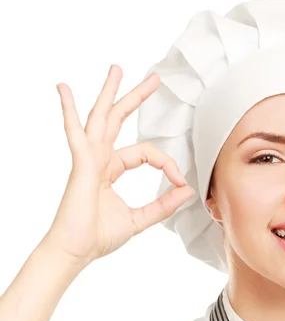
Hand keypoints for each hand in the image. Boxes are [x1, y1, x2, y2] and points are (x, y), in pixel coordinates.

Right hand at [43, 65, 193, 267]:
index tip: (180, 180)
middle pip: (119, 120)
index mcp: (111, 170)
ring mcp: (88, 159)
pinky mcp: (80, 164)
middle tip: (153, 79)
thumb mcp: (140, 219)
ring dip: (109, 93)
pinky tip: (62, 88)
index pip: (146, 153)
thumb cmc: (98, 236)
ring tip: (117, 69)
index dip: (166, 163)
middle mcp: (99, 159)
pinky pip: (75, 132)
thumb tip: (187, 191)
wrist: (76, 251)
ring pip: (101, 118)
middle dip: (136, 98)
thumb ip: (163, 205)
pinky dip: (68, 110)